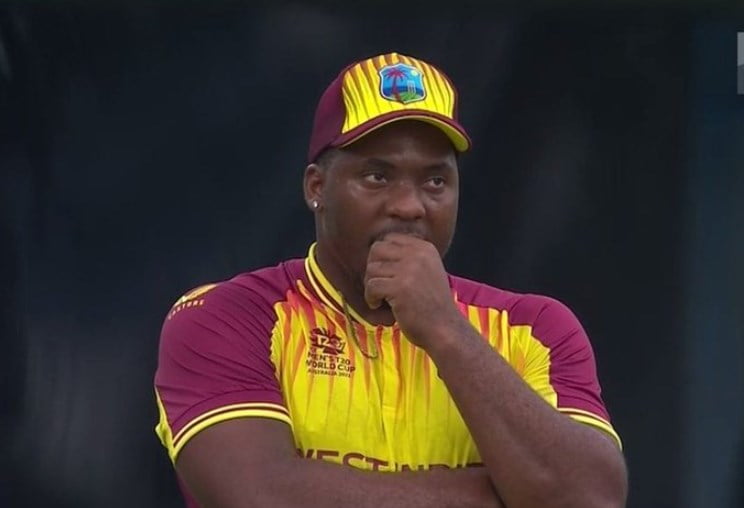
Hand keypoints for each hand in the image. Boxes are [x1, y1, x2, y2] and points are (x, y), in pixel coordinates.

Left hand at [364, 233, 462, 347]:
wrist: (444, 330)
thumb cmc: (432, 305)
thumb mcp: (427, 271)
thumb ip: (408, 257)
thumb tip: (376, 248)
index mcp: (425, 248)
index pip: (389, 238)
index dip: (382, 257)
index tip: (386, 275)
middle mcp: (418, 254)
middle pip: (376, 249)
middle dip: (373, 268)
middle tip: (380, 286)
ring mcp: (409, 270)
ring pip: (371, 269)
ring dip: (371, 286)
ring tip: (381, 299)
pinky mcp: (400, 287)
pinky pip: (371, 285)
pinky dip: (371, 298)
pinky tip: (379, 306)